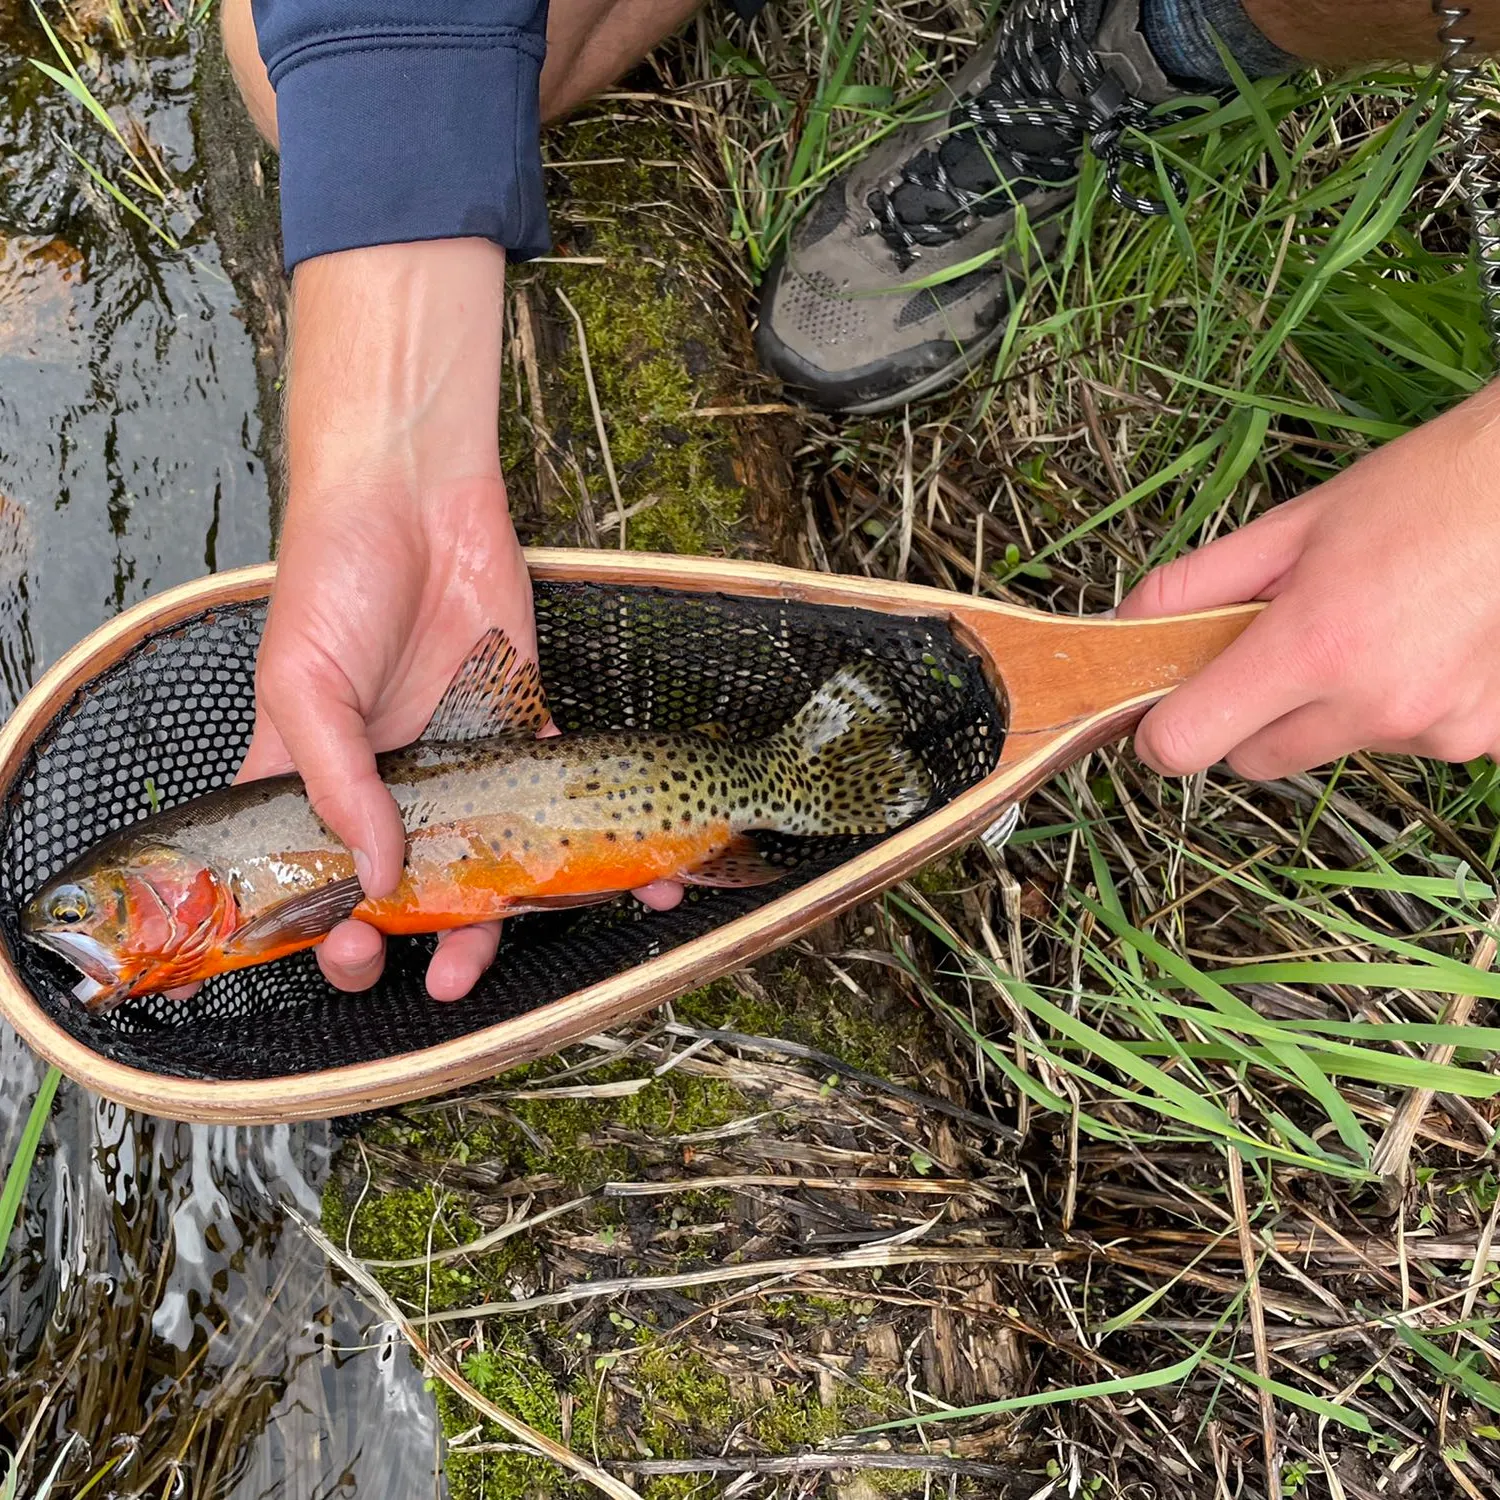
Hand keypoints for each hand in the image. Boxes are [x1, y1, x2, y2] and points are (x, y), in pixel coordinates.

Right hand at [244, 240, 679, 1001]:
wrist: (417, 494)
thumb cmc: (333, 579)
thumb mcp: (303, 684)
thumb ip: (338, 781)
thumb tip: (378, 876)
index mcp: (316, 781)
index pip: (316, 880)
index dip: (330, 929)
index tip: (352, 955)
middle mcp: (393, 784)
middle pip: (414, 886)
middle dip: (429, 938)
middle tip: (444, 978)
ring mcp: (463, 761)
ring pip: (496, 854)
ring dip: (518, 905)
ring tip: (535, 934)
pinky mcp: (526, 727)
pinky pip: (565, 796)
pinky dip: (605, 837)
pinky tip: (641, 875)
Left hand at [1118, 380, 1499, 780]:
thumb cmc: (1425, 493)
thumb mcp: (1291, 526)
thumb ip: (1195, 586)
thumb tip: (1126, 627)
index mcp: (1310, 648)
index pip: (1187, 745)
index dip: (1163, 732)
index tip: (1166, 710)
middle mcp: (1373, 704)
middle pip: (1256, 758)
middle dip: (1250, 716)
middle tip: (1283, 648)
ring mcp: (1435, 729)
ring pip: (1333, 749)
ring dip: (1333, 709)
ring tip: (1374, 630)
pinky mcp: (1484, 739)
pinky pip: (1406, 741)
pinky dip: (1402, 708)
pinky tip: (1426, 646)